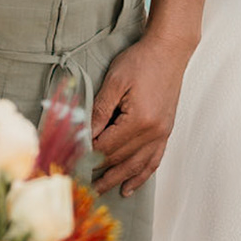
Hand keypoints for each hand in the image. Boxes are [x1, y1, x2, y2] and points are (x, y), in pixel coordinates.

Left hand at [90, 34, 192, 196]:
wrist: (169, 50)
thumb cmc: (141, 60)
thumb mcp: (114, 81)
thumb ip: (99, 111)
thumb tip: (85, 135)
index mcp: (139, 120)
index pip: (107, 146)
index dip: (87, 154)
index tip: (71, 161)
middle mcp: (153, 132)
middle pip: (120, 159)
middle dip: (99, 171)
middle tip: (80, 183)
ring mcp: (162, 133)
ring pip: (136, 165)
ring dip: (117, 179)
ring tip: (100, 190)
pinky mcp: (166, 131)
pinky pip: (153, 160)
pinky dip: (141, 176)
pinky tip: (129, 186)